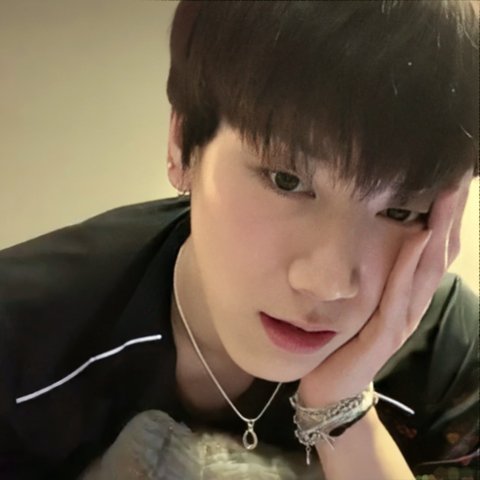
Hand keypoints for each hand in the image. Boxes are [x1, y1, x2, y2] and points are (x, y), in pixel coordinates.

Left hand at [297, 174, 470, 406]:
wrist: (332, 386)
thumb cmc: (345, 340)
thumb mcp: (361, 302)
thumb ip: (371, 276)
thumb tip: (371, 239)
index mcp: (407, 294)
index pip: (434, 249)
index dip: (446, 216)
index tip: (451, 180)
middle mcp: (412, 304)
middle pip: (440, 253)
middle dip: (451, 215)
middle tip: (458, 176)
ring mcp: (403, 320)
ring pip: (428, 270)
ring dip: (439, 230)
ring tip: (446, 195)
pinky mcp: (386, 335)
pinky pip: (400, 294)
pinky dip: (410, 264)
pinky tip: (417, 237)